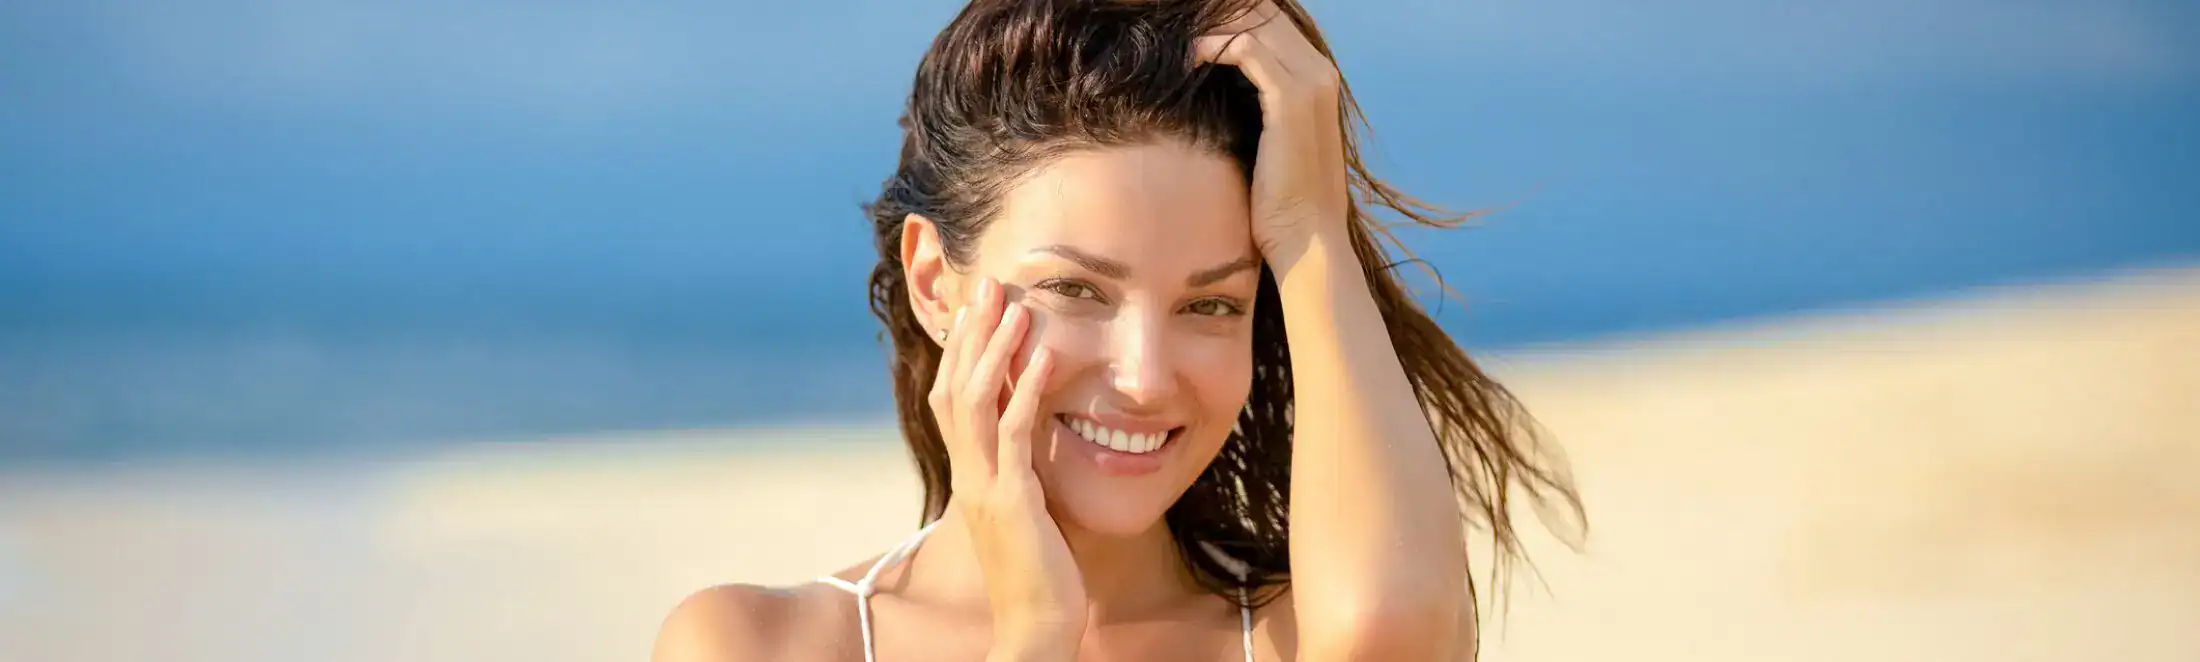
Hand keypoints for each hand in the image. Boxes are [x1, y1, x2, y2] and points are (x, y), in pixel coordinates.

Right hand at [930, 276, 1085, 658]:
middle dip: (970, 334)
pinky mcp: (1012, 501)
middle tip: (987, 284)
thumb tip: (1035, 432)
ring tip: (1014, 305)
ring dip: (995, 350)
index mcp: (969, 473)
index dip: (961, 351)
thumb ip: (1023, 468)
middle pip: (955, 388)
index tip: (975, 307)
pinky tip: (1048, 356)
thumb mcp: (1026, 507)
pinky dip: (1028, 391)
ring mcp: (985, 486)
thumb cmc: (1040, 571)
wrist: (1037, 625)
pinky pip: (1016, 435)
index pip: (953, 398)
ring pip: (976, 402)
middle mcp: (968, 473)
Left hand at [1193, 1, 1349, 271]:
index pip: (1272, 21)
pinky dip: (1209, 47)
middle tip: (1175, 23)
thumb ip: (1255, 105)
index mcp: (1319, 78)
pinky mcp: (1291, 100)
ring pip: (1253, 22)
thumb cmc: (1281, 200)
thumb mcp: (1271, 141)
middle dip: (1217, 15)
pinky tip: (1183, 60)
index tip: (1190, 29)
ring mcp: (1311, 83)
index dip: (1229, 18)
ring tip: (1174, 39)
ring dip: (1208, 26)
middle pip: (1263, 12)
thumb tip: (1216, 87)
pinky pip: (1243, 49)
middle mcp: (1321, 71)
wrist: (1306, 240)